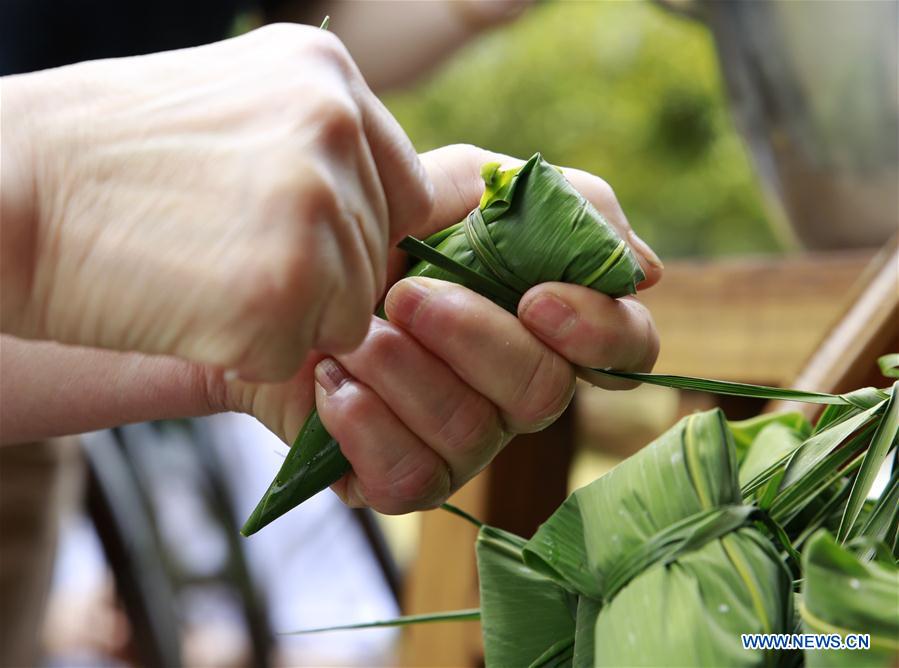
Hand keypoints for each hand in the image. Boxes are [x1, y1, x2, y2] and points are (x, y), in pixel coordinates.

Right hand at [0, 24, 431, 380]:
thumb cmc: (109, 160)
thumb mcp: (243, 113)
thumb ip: (345, 152)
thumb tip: (471, 190)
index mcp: (329, 76)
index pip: (408, 192)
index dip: (357, 234)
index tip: (292, 237)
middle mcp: (334, 127)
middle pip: (381, 257)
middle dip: (318, 278)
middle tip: (219, 248)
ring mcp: (312, 206)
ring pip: (349, 311)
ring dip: (285, 316)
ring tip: (198, 271)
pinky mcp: (283, 288)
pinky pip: (301, 353)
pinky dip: (247, 348)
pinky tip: (187, 303)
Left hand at [214, 144, 661, 513]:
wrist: (271, 269)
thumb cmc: (371, 225)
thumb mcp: (459, 184)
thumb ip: (553, 206)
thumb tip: (644, 270)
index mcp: (542, 323)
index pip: (623, 348)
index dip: (597, 330)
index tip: (537, 297)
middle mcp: (513, 389)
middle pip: (542, 393)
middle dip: (473, 338)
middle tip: (403, 293)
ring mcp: (461, 441)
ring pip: (471, 434)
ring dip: (404, 372)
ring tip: (351, 331)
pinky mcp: (398, 476)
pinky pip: (410, 480)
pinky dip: (364, 422)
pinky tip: (329, 379)